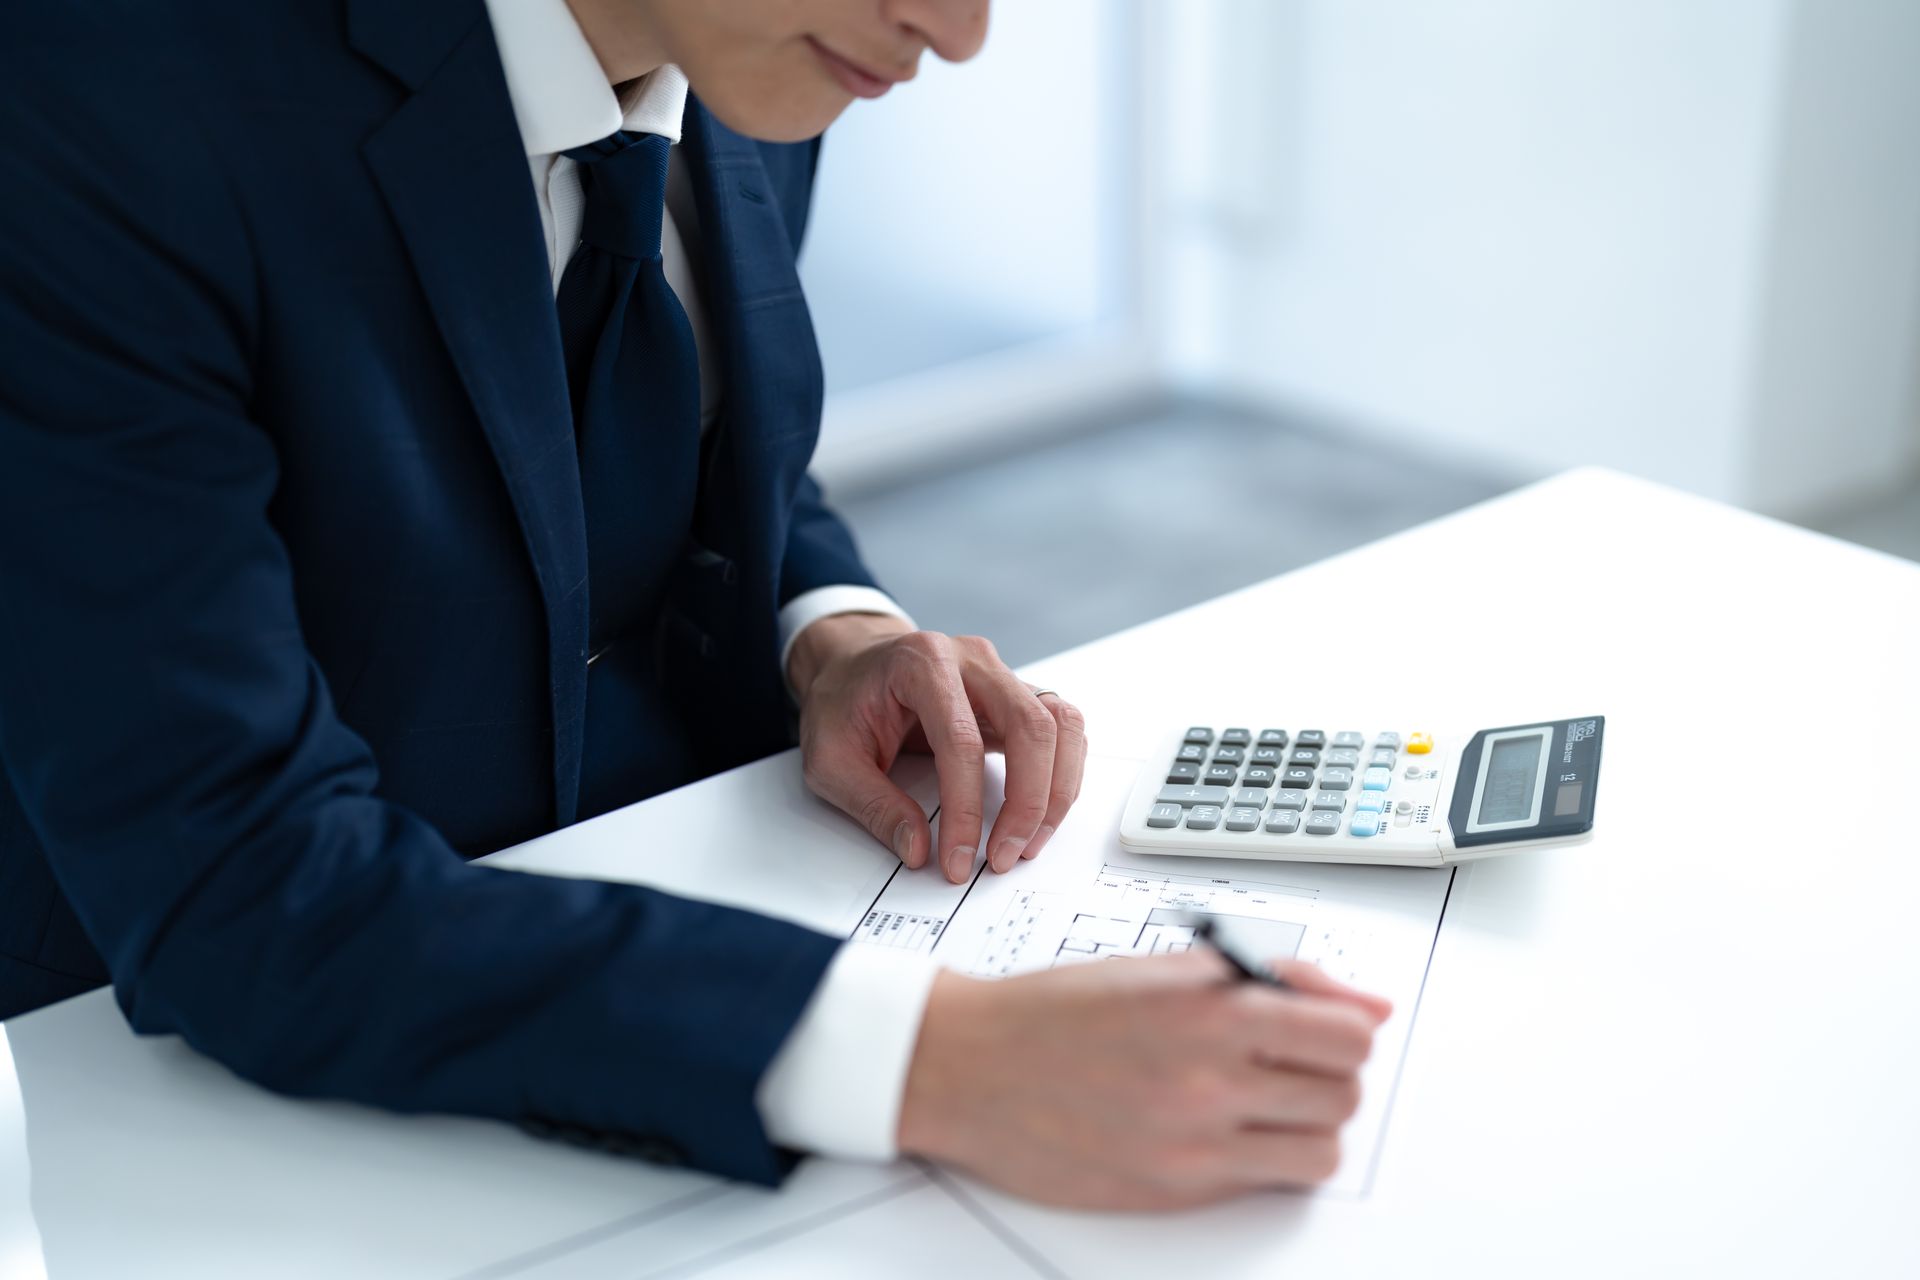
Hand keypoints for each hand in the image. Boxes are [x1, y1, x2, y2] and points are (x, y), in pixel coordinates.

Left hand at [790, 616, 1086, 882]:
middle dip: (1027, 803)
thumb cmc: (840, 703)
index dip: (966, 809)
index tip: (958, 858)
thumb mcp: (829, 759)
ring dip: (1057, 790)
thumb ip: (873, 805)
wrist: (850, 665)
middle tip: (1005, 856)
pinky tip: (1040, 812)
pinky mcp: (1016, 695)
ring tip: (1029, 841)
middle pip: (1030, 726)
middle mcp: (973, 660)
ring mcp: (1001, 674)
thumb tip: (918, 849)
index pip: (961, 741)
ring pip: (1060, 724)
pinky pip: (1061, 729)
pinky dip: (1062, 773)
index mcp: (922, 663)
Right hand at [897, 953, 1392, 1209]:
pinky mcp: (1174, 1188)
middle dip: (1329, 1075)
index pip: (1348, 1033)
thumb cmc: (1056, 1011)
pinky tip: (1227, 1134)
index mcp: (1210, 1005)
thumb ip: (1276, 979)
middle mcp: (1208, 1074)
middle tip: (1290, 1064)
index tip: (1325, 1030)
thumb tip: (1369, 1006)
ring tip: (1265, 1105)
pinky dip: (1264, 1163)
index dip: (1347, 1029)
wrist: (967, 1066)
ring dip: (1307, 1126)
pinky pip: (1267, 1184)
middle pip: (1344, 1093)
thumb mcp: (1167, 967)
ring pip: (1321, 1149)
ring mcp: (1193, 1139)